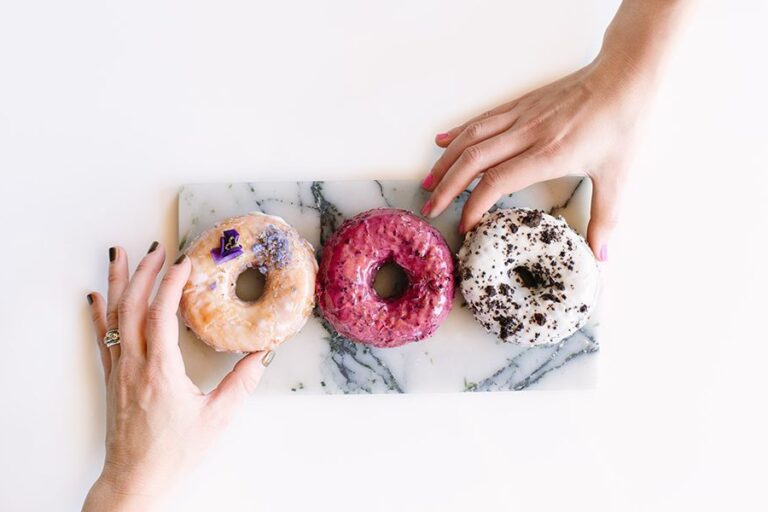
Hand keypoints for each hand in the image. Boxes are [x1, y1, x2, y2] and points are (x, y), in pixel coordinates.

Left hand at [83, 244, 272, 510]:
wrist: (135, 479)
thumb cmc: (174, 454)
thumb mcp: (216, 419)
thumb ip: (241, 384)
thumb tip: (262, 355)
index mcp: (160, 370)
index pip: (162, 315)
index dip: (171, 284)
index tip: (184, 263)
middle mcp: (134, 365)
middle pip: (133, 306)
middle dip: (144, 272)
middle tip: (157, 248)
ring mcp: (119, 370)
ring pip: (114, 316)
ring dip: (119, 282)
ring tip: (120, 254)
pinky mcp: (112, 379)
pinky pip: (103, 337)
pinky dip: (100, 312)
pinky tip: (97, 296)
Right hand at [421, 0, 690, 260]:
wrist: (625, 76)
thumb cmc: (622, 124)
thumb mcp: (617, 176)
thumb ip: (606, 218)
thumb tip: (602, 256)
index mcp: (549, 154)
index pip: (498, 181)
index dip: (475, 205)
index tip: (465, 226)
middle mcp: (528, 133)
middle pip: (474, 160)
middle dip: (447, 186)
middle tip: (430, 207)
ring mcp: (522, 116)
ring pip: (471, 138)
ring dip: (446, 161)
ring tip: (428, 181)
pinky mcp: (522, 104)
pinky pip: (482, 119)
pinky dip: (459, 131)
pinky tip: (443, 140)